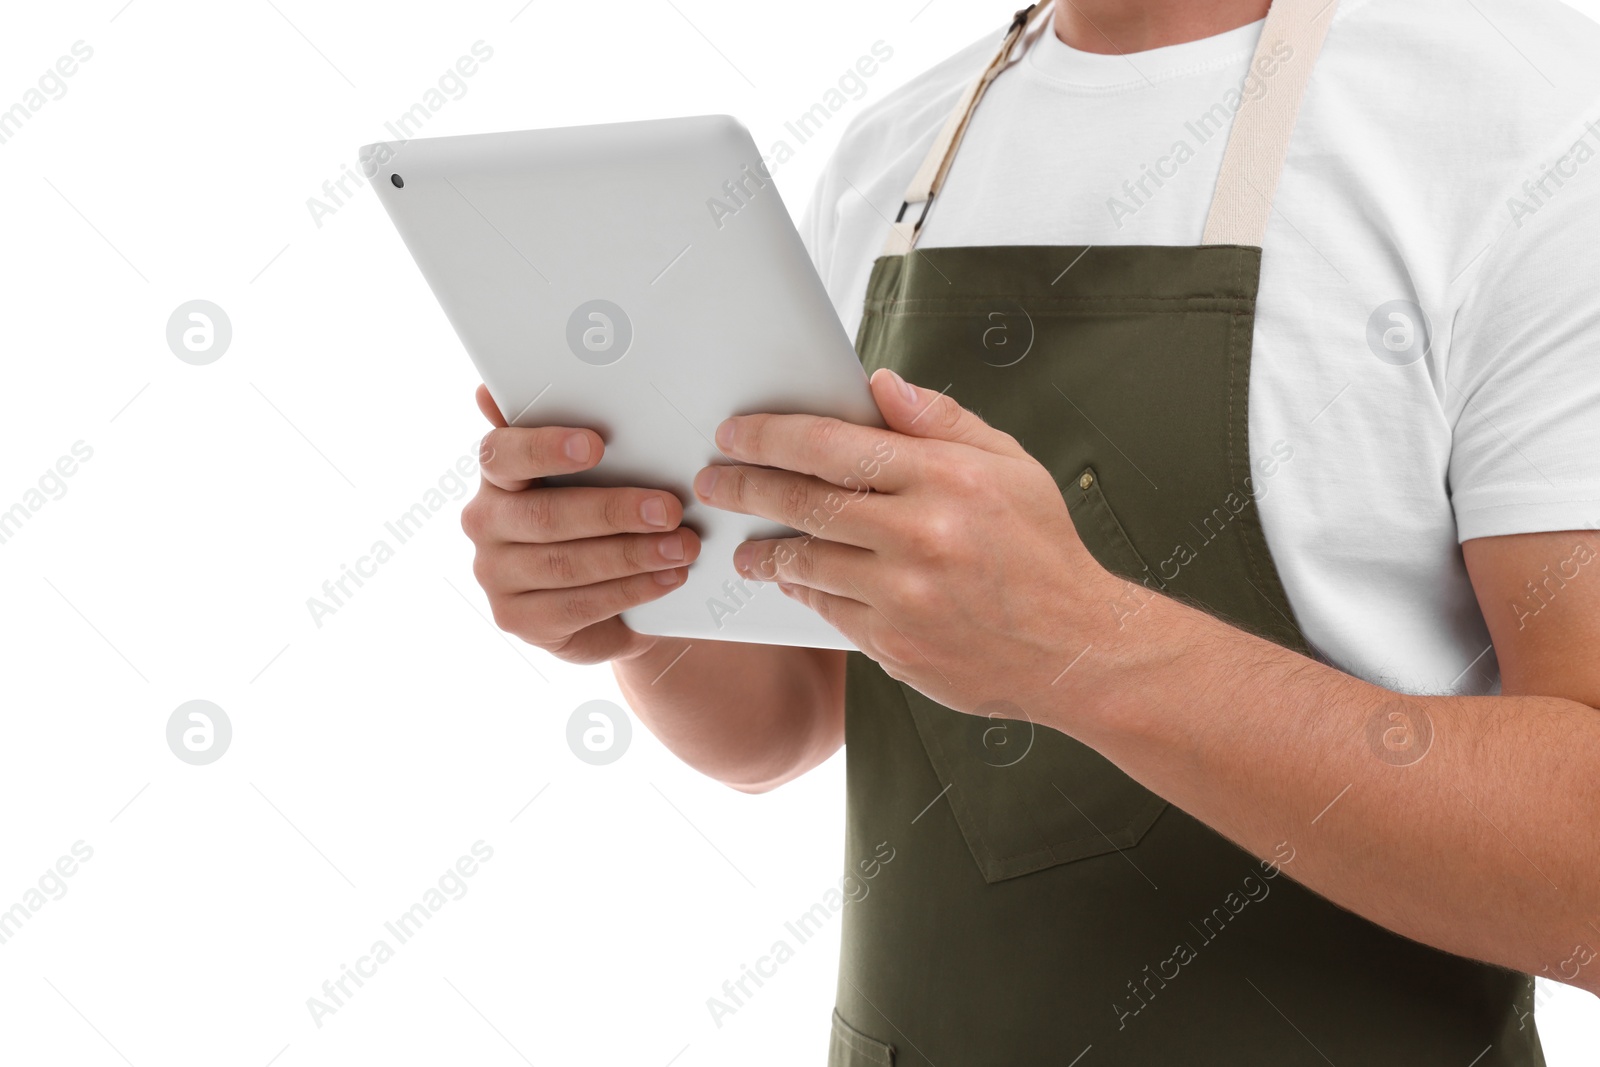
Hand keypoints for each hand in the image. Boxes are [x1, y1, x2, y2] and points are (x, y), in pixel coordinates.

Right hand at [462, 385, 700, 662]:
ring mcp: (496, 576)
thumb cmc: (599, 520)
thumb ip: (568, 435)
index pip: (502, 454)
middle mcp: (484, 523)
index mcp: (497, 476)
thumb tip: (499, 390)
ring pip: (565, 565)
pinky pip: (578, 605)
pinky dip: (631, 590)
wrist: (611, 598)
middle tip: (670, 508)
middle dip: (614, 511)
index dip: (546, 449)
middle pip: (544, 516)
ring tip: (683, 546)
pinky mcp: (519, 619)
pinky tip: (668, 577)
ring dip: (632, 555)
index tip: (597, 444)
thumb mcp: (592, 476)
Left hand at [694, 369, 1123, 714]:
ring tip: (745, 542)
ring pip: (805, 561)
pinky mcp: (894, 644)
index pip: (833, 444)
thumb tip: (879, 384)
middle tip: (714, 481)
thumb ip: (940, 421)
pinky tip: (791, 580)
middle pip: (804, 500)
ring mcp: (904, 594)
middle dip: (746, 486)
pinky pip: (826, 609)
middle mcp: (920, 533)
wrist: (1076, 649)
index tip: (736, 434)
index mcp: (946, 477)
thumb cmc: (1043, 552)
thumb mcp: (1010, 465)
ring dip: (764, 549)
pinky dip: (802, 591)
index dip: (771, 436)